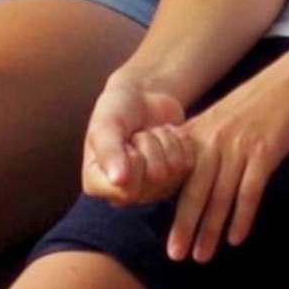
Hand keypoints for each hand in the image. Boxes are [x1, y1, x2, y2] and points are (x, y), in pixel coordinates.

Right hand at [83, 73, 191, 203]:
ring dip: (164, 138)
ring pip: (174, 167)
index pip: (126, 189)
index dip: (131, 159)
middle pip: (155, 175)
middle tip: (137, 134)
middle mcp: (126, 193)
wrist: (141, 96)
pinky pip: (189, 161)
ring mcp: (154, 189)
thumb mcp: (106, 124)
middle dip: (149, 142)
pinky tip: (165, 135)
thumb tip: (118, 181)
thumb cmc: (116, 109)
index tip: (123, 142)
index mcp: (98, 184)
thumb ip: (108, 151)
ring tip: (149, 132)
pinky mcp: (177, 178)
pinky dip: (179, 139)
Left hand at [163, 54, 288, 262]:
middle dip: (183, 226)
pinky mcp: (264, 153)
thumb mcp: (220, 116)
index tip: (159, 225)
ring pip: (220, 197)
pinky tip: (236, 238)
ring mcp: (239, 147)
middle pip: (193, 191)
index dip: (165, 204)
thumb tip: (183, 175)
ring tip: (202, 256)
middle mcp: (214, 141)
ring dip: (210, 230)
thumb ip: (200, 143)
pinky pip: (249, 192)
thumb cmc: (257, 103)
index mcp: (199, 132)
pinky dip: (242, 218)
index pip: (175, 174)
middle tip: (176, 254)